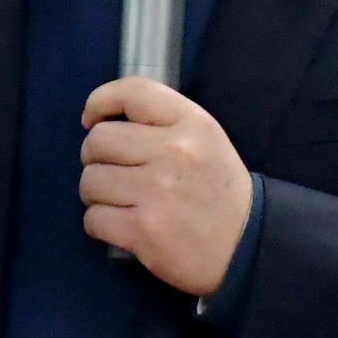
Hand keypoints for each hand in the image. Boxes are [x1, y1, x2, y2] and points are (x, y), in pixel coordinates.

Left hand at [79, 77, 253, 295]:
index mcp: (192, 123)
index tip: (92, 121)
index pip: (132, 92)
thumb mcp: (206, 141)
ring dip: (97, 194)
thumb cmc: (218, 190)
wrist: (247, 245)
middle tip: (113, 173)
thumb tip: (101, 122)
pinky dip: (100, 225)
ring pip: (90, 181)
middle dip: (95, 159)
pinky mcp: (143, 230)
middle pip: (98, 141)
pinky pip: (93, 218)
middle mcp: (173, 152)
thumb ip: (163, 123)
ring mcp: (156, 192)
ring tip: (121, 202)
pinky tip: (122, 226)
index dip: (100, 102)